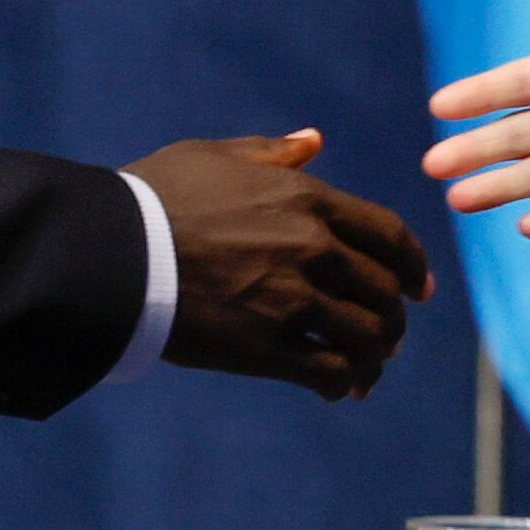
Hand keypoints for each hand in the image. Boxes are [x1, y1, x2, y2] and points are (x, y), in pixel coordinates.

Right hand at [142, 129, 435, 401]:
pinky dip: (345, 383)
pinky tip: (340, 389)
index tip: (418, 286)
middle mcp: (312, 249)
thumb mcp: (214, 157)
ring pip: (366, 336)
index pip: (388, 236)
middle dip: (393, 316)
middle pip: (384, 290)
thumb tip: (314, 140)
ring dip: (376, 355)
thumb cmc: (154, 197)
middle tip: (389, 333)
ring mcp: (293, 301)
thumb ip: (272, 152)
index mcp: (307, 199)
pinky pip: (330, 372)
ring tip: (369, 369)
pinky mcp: (266, 348)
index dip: (412, 265)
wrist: (110, 254)